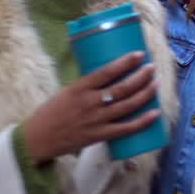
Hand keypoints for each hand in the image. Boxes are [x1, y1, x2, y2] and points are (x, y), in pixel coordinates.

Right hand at [21, 52, 160, 162]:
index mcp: (79, 88)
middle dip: (140, 77)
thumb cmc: (51, 112)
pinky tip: (155, 113)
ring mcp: (96, 120)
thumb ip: (87, 85)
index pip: (106, 71)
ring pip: (127, 106)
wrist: (38, 139)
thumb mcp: (67, 91)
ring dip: (145, 94)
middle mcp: (90, 103)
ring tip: (156, 84)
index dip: (125, 62)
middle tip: (152, 68)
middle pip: (122, 88)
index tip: (139, 54)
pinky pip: (126, 129)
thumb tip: (110, 75)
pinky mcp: (99, 136)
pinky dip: (143, 121)